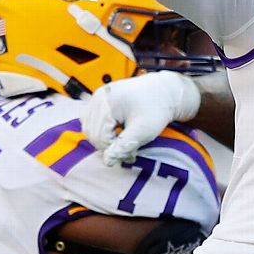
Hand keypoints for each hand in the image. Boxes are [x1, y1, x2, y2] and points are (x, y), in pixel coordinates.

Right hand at [81, 71, 201, 165]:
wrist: (164, 91)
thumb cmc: (156, 108)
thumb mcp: (142, 131)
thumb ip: (124, 146)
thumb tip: (107, 161)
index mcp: (107, 103)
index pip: (100, 137)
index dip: (114, 150)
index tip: (131, 156)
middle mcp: (99, 97)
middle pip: (93, 132)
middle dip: (109, 146)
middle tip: (129, 152)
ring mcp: (98, 96)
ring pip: (89, 127)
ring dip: (103, 139)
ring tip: (123, 142)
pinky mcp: (100, 98)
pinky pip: (91, 119)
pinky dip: (101, 129)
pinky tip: (116, 133)